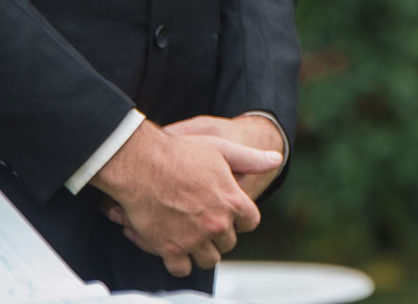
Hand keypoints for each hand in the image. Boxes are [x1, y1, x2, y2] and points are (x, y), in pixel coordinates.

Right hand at [90, 119, 279, 275]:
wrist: (142, 163)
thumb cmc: (180, 152)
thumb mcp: (221, 148)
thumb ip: (251, 159)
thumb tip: (275, 160)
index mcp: (233, 201)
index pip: (250, 222)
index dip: (240, 218)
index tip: (229, 214)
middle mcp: (217, 223)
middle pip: (228, 242)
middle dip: (219, 235)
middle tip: (204, 223)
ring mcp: (194, 238)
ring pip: (208, 260)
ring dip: (202, 251)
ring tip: (192, 238)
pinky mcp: (170, 249)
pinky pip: (182, 269)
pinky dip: (179, 262)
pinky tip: (174, 249)